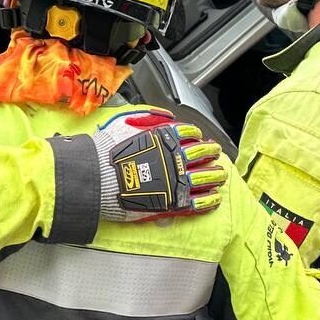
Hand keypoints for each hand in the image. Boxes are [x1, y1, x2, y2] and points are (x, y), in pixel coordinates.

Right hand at [91, 110, 225, 221]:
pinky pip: (198, 201)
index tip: (201, 138)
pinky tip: (215, 198)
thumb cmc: (108, 152)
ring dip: (216, 175)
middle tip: (216, 154)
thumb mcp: (125, 122)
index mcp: (165, 138)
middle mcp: (175, 158)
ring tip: (221, 175)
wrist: (99, 178)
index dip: (197, 136)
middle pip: (202, 153)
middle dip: (212, 153)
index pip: (189, 133)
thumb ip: (148, 117)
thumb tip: (166, 116)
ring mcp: (176, 181)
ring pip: (205, 177)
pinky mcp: (174, 202)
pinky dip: (209, 200)